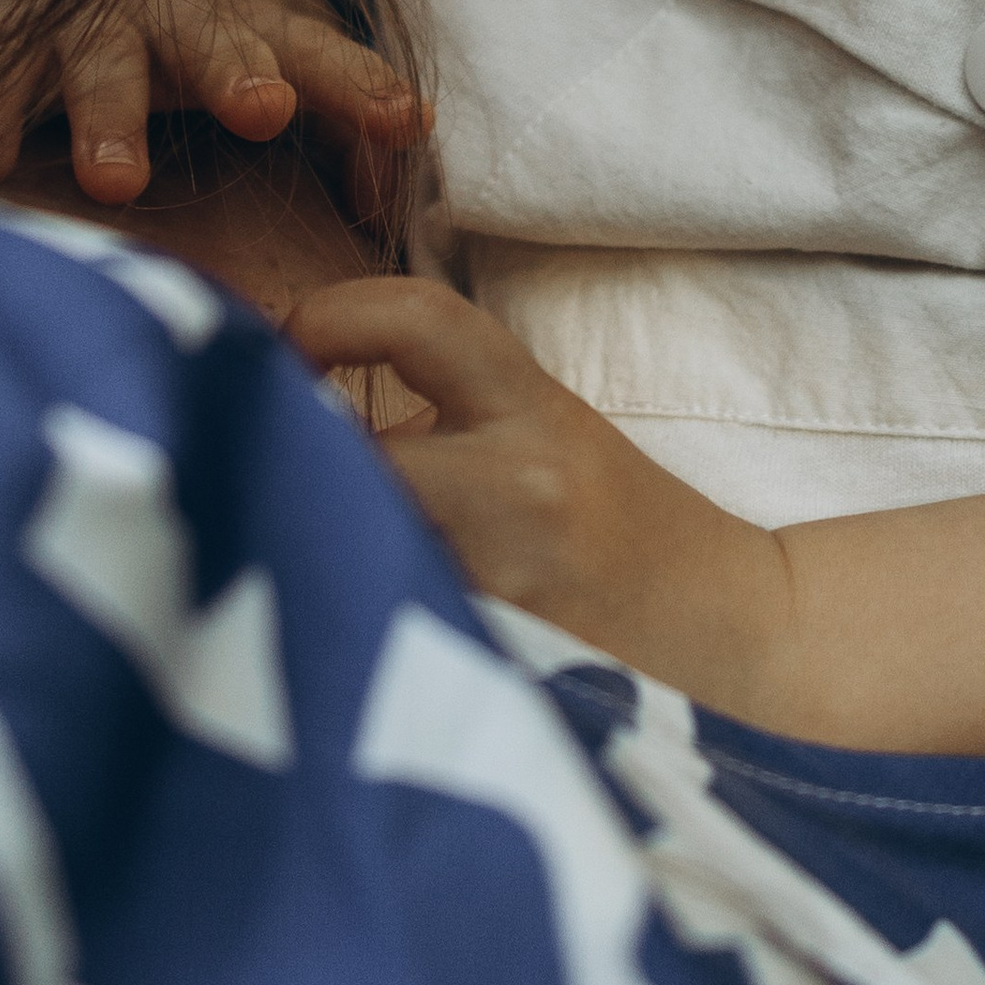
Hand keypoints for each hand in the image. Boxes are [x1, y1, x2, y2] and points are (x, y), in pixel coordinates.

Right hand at [0, 0, 426, 210]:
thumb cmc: (224, 2)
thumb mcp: (294, 38)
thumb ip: (347, 119)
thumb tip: (383, 207)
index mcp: (262, 25)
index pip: (325, 57)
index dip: (363, 87)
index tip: (404, 119)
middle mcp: (184, 19)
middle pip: (218, 47)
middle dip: (238, 75)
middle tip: (264, 107)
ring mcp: (98, 23)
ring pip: (104, 67)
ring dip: (114, 118)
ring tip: (117, 180)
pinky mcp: (20, 32)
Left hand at [286, 278, 795, 712]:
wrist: (730, 633)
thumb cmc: (616, 528)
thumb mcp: (539, 434)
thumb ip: (433, 422)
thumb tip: (286, 423)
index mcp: (532, 407)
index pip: (419, 319)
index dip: (329, 314)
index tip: (284, 344)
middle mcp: (519, 487)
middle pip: (355, 459)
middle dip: (292, 464)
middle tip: (254, 476)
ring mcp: (503, 586)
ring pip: (353, 555)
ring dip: (311, 554)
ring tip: (291, 566)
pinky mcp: (491, 670)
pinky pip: (383, 634)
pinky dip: (348, 625)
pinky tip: (342, 639)